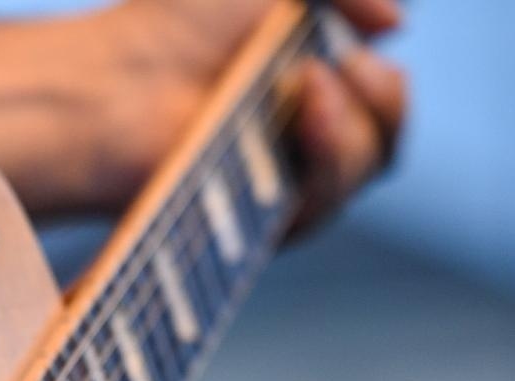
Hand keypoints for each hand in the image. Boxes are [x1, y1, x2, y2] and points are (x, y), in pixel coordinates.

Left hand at [91, 0, 408, 229]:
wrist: (114, 83)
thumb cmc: (172, 27)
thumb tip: (401, 22)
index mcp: (305, 87)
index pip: (381, 101)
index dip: (378, 79)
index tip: (350, 39)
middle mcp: (295, 142)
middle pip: (384, 142)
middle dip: (377, 98)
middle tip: (320, 67)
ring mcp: (276, 186)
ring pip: (361, 172)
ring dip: (348, 122)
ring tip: (304, 82)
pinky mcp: (258, 223)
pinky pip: (322, 205)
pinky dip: (325, 155)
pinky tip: (298, 112)